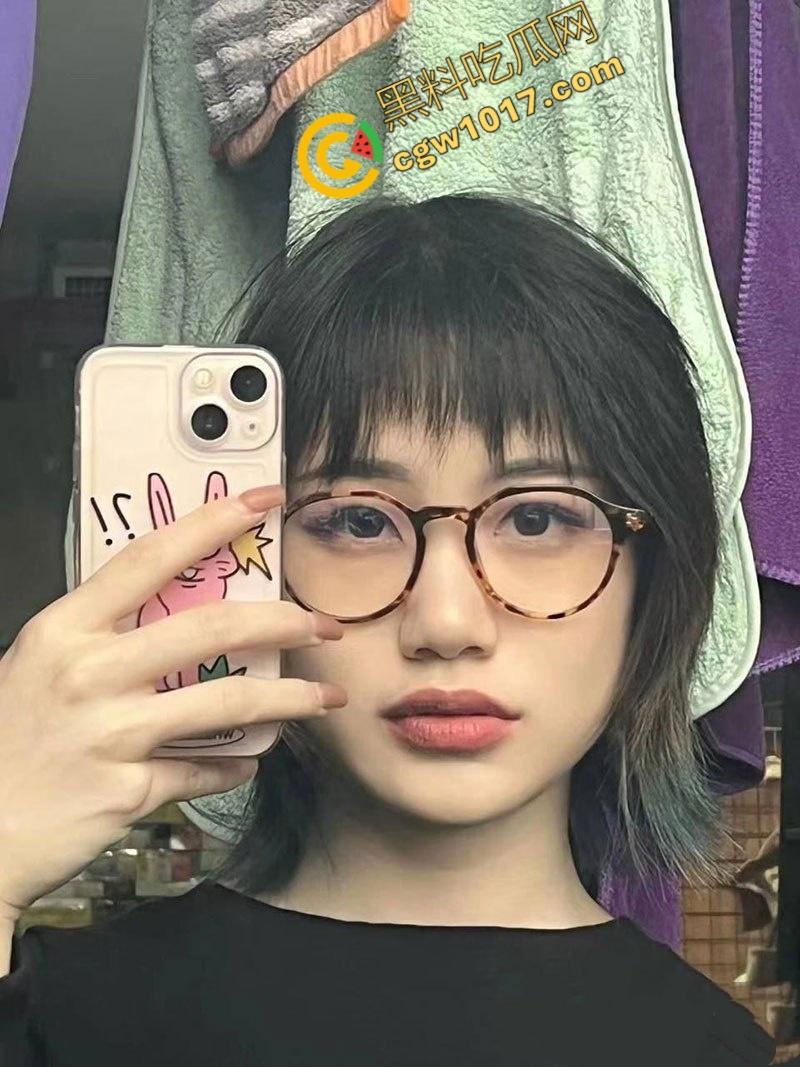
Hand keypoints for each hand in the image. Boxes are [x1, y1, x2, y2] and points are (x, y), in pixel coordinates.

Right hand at [0, 483, 345, 918]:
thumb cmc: (6, 740)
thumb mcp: (39, 664)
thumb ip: (101, 634)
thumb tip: (175, 611)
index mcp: (66, 630)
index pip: (151, 557)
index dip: (212, 522)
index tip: (264, 501)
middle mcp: (91, 673)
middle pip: (210, 628)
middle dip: (282, 620)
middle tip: (323, 623)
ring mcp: (112, 734)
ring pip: (227, 703)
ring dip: (289, 699)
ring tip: (325, 697)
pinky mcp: (129, 789)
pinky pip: (204, 769)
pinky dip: (234, 765)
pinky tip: (250, 759)